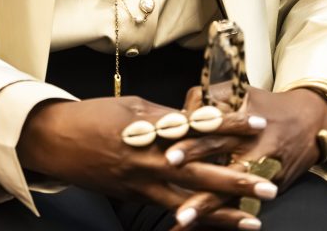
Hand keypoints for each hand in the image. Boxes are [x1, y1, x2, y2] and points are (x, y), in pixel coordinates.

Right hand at [17, 95, 276, 227]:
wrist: (56, 140)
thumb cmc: (94, 115)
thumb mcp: (132, 107)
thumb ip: (164, 117)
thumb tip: (192, 120)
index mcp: (153, 128)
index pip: (200, 126)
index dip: (230, 126)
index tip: (259, 125)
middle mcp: (151, 159)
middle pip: (202, 171)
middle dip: (237, 180)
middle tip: (270, 185)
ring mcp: (142, 183)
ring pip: (190, 202)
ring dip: (223, 213)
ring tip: (254, 221)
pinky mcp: (134, 198)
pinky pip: (169, 211)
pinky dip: (193, 221)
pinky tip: (212, 228)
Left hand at [158, 84, 326, 227]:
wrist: (311, 123)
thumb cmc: (268, 106)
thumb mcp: (242, 92)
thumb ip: (210, 97)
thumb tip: (179, 112)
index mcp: (246, 122)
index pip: (215, 132)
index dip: (194, 143)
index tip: (169, 155)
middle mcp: (256, 149)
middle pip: (224, 166)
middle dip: (199, 179)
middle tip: (175, 194)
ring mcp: (264, 173)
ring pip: (233, 193)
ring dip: (209, 208)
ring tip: (182, 220)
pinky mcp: (270, 188)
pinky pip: (244, 206)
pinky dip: (224, 220)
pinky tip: (201, 230)